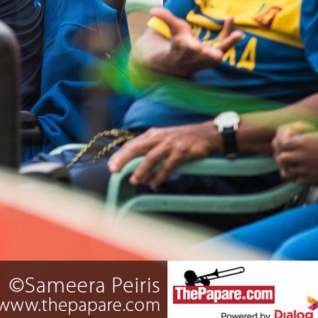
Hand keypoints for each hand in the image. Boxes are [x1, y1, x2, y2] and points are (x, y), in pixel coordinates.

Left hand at [107, 122, 221, 186]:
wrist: (206, 134)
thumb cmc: (182, 138)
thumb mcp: (163, 137)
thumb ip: (150, 146)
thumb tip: (134, 160)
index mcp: (152, 134)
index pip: (131, 144)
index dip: (120, 155)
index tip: (111, 165)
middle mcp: (158, 138)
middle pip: (136, 149)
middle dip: (123, 160)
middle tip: (115, 171)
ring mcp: (170, 145)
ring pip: (150, 158)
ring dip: (141, 170)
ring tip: (134, 180)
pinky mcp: (181, 153)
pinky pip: (167, 166)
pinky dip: (159, 175)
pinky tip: (154, 183)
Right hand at [151, 7, 243, 76]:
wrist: (179, 63)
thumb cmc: (176, 43)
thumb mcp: (169, 30)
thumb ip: (165, 19)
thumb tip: (153, 10)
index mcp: (182, 49)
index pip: (186, 49)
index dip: (190, 47)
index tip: (196, 46)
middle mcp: (196, 56)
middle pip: (205, 57)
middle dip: (211, 55)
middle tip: (218, 55)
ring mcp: (207, 58)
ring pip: (219, 51)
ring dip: (229, 42)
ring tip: (239, 33)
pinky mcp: (216, 55)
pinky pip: (224, 44)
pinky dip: (230, 35)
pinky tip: (230, 18)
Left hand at [273, 125, 317, 184]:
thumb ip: (303, 135)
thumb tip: (290, 132)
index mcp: (303, 142)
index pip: (282, 144)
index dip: (283, 145)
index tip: (285, 145)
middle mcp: (302, 156)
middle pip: (282, 158)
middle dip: (283, 157)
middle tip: (286, 156)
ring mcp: (306, 169)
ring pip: (288, 170)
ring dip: (290, 168)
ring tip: (294, 166)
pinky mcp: (311, 180)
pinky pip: (298, 180)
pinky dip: (299, 177)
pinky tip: (303, 173)